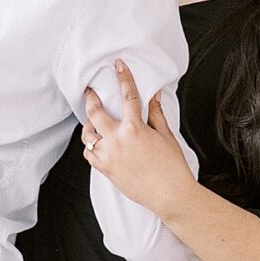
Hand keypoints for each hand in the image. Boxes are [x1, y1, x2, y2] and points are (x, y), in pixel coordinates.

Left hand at [81, 62, 193, 218]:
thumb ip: (156, 113)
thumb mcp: (166, 135)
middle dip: (91, 98)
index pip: (127, 96)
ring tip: (94, 122)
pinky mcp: (105, 170)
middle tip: (89, 92)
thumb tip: (153, 94)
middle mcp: (117, 140)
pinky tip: (97, 143)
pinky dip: (91, 147)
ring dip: (89, 126)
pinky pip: (89, 154)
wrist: (169, 195)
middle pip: (95, 113)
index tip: (118, 65)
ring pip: (88, 136)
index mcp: (135, 129)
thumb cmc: (171, 167)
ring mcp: (109, 156)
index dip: (123, 77)